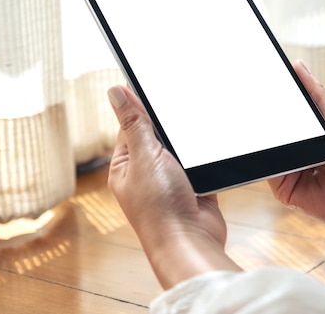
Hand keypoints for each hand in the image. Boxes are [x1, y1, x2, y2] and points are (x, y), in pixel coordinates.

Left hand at [107, 85, 240, 288]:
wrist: (191, 240)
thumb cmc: (160, 207)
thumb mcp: (144, 156)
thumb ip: (134, 123)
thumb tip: (115, 92)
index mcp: (125, 165)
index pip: (130, 125)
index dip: (141, 106)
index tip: (152, 82)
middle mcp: (146, 172)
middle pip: (158, 135)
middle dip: (169, 125)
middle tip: (180, 107)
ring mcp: (171, 179)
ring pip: (181, 147)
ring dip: (189, 142)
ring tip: (193, 136)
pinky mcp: (194, 185)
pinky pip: (200, 162)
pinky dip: (205, 156)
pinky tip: (209, 150)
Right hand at [268, 62, 324, 250]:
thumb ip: (316, 95)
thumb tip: (297, 65)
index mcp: (306, 137)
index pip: (282, 117)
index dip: (272, 102)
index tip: (260, 79)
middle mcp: (294, 155)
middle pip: (273, 133)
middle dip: (265, 117)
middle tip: (255, 94)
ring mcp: (288, 173)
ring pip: (268, 150)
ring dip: (266, 136)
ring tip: (264, 117)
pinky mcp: (285, 190)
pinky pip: (269, 170)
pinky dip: (269, 157)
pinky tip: (275, 144)